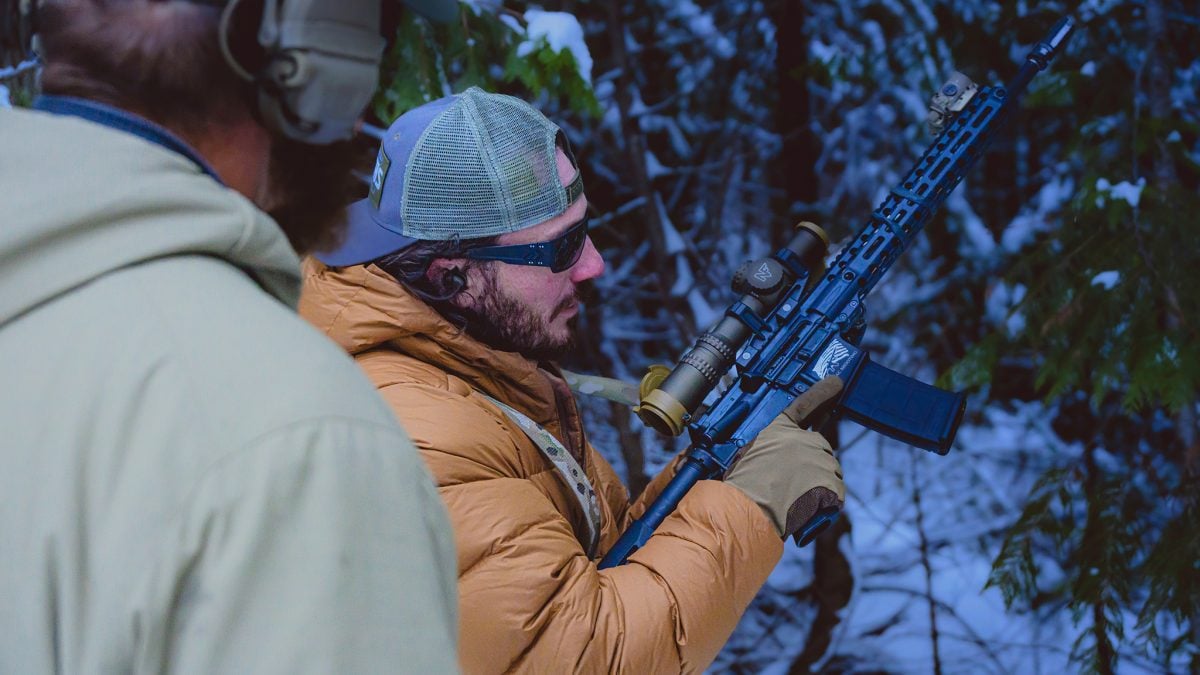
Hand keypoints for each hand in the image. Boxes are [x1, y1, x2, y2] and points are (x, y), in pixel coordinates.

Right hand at [724, 377, 845, 542]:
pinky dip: (824, 504)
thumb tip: (751, 455)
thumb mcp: (744, 454)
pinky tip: (805, 509)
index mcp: (781, 428)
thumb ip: (762, 448)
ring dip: (817, 485)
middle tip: (789, 484)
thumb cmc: (739, 484)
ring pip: (827, 473)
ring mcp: (821, 461)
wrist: (747, 510)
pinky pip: (834, 495)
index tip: (837, 382)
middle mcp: (805, 439)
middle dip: (810, 463)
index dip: (822, 393)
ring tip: (792, 499)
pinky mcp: (832, 484)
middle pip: (819, 448)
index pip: (806, 404)